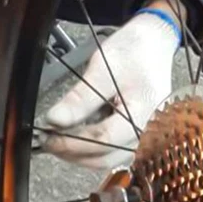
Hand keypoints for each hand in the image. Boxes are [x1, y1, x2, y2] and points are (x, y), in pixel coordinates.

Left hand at [43, 8, 180, 169]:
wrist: (154, 42)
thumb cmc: (135, 52)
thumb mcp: (102, 70)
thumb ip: (80, 99)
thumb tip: (55, 120)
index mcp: (143, 114)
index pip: (104, 140)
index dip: (72, 142)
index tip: (48, 136)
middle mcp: (147, 131)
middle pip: (105, 157)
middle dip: (73, 152)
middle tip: (47, 140)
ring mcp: (143, 135)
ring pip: (107, 159)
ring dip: (80, 153)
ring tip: (57, 138)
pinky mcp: (135, 134)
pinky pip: (112, 151)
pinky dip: (90, 147)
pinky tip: (74, 135)